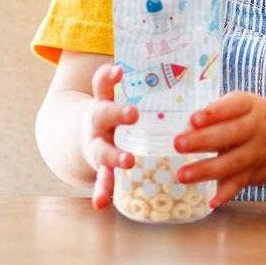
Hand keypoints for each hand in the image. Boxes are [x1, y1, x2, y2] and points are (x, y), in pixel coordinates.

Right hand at [82, 63, 138, 209]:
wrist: (78, 138)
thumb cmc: (113, 112)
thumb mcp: (118, 94)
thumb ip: (144, 81)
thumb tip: (187, 61)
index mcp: (104, 100)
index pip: (103, 83)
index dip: (109, 76)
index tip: (119, 70)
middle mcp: (98, 122)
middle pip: (104, 114)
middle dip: (118, 113)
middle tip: (133, 113)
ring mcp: (97, 145)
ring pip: (103, 150)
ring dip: (115, 156)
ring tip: (128, 160)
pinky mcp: (99, 167)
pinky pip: (101, 180)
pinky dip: (102, 191)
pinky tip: (102, 203)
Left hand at [173, 91, 265, 206]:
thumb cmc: (258, 117)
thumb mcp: (245, 105)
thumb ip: (217, 114)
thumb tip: (186, 131)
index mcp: (251, 106)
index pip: (234, 106)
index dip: (214, 112)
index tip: (194, 118)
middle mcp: (256, 128)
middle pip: (231, 134)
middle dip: (204, 140)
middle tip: (178, 144)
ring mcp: (257, 152)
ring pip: (233, 162)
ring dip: (206, 170)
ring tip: (182, 175)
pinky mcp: (255, 173)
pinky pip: (240, 183)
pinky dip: (226, 193)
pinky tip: (211, 200)